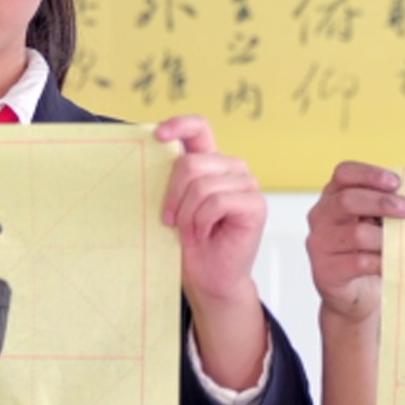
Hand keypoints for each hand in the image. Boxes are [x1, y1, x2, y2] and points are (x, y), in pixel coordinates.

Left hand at [155, 115, 266, 390]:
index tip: (158, 136)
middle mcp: (231, 168)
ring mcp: (246, 185)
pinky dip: (201, 222)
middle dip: (172, 195)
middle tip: (169, 221)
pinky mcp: (255, 205)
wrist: (207, 279)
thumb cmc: (189, 244)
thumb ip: (170, 179)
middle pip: (191, 163)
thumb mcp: (172, 205)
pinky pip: (217, 201)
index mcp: (210, 162)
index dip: (179, 125)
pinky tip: (202, 235)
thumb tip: (149, 153)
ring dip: (187, 215)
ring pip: (202, 185)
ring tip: (188, 233)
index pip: (199, 127)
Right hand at [306, 161, 404, 324]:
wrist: (357, 295)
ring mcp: (319, 245)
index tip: (396, 183)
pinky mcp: (325, 272)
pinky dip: (381, 261)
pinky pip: (359, 262)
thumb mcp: (375, 222)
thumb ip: (384, 207)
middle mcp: (320, 217)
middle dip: (383, 203)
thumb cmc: (369, 252)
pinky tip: (392, 263)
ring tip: (402, 242)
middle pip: (347, 200)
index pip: (343, 173)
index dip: (369, 174)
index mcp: (332, 197)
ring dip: (385, 237)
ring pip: (356, 234)